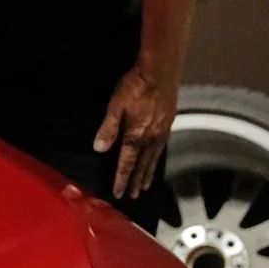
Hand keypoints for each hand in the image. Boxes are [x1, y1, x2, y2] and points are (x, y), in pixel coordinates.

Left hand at [94, 65, 176, 199]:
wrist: (160, 71)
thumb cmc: (134, 86)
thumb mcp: (115, 105)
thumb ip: (108, 128)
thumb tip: (99, 148)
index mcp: (136, 135)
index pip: (127, 162)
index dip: (122, 179)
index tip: (119, 193)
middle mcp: (151, 137)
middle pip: (142, 165)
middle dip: (137, 181)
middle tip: (134, 196)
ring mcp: (162, 130)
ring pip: (154, 158)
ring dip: (149, 173)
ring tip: (146, 186)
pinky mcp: (169, 122)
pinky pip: (162, 147)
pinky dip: (158, 159)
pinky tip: (156, 160)